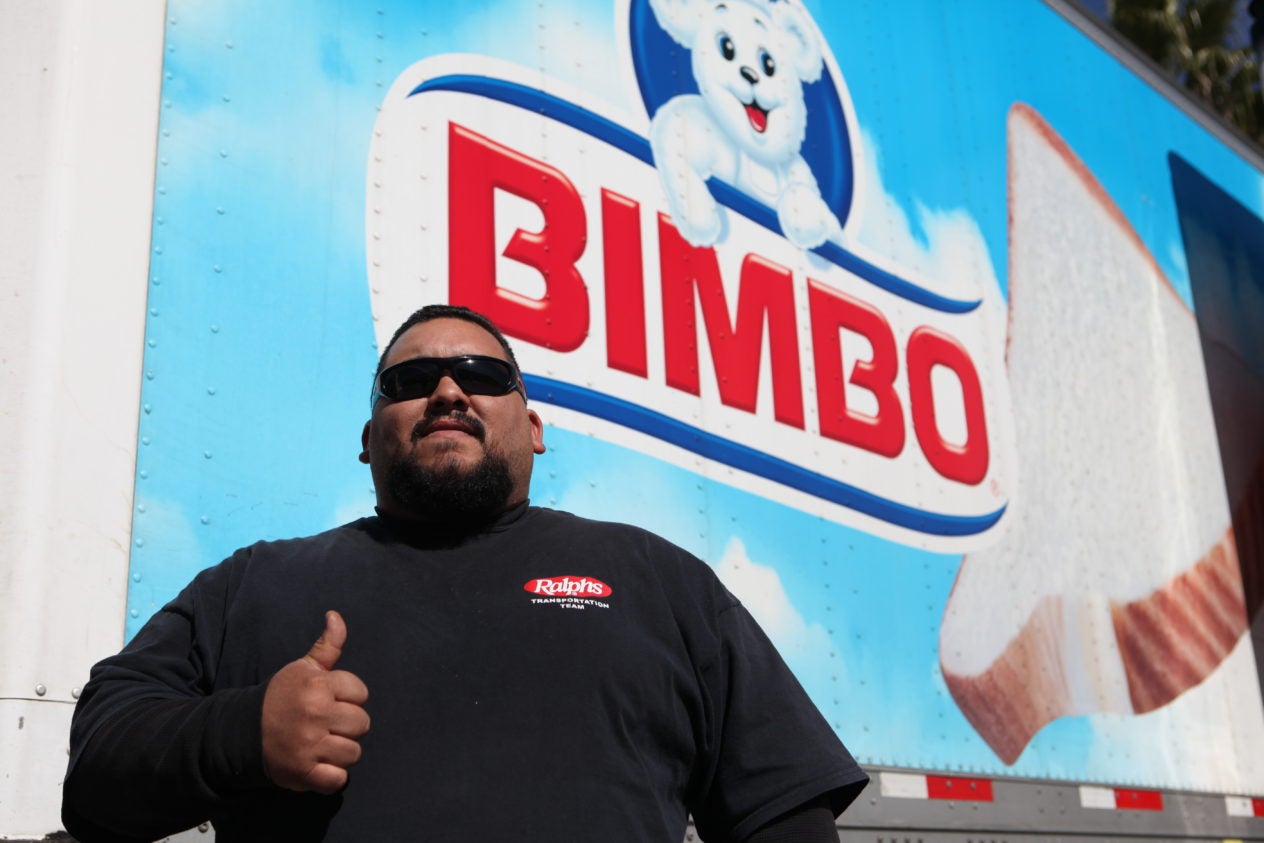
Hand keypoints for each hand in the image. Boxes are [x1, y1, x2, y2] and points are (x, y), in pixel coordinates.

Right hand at [261, 610, 370, 793]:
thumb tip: (335, 616)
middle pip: (362, 724)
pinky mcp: (302, 772)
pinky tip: (319, 765)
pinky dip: (332, 777)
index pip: (361, 693)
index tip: (330, 702)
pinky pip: (338, 780)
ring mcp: (308, 744)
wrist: (243, 732)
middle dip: (348, 726)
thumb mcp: (302, 668)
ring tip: (322, 745)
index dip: (349, 699)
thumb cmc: (280, 698)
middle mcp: (314, 714)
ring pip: (353, 753)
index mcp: (317, 685)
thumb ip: (327, 645)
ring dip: (341, 753)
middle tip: (326, 726)